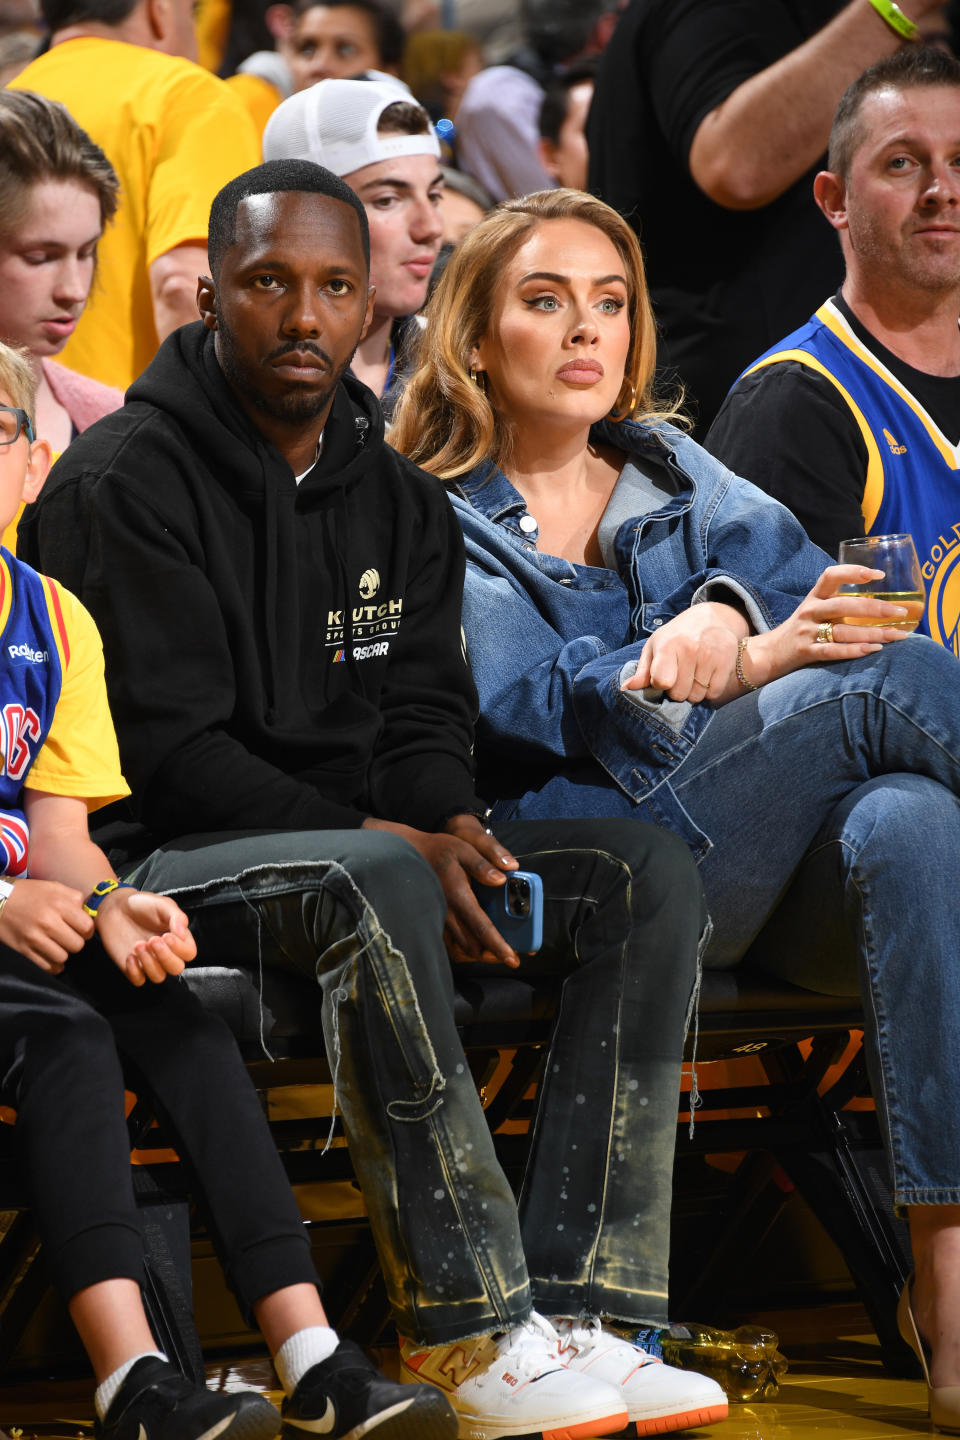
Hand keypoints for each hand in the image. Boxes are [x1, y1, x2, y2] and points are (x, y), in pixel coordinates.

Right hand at [0, 879, 92, 971]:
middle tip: (68, 937)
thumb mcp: (54, 887)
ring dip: (63, 954)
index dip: (87, 930)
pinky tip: (50, 955)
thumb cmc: (28, 893)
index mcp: (58, 904)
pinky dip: (52, 965)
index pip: (87, 927)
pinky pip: (47, 967)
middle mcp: (47, 921)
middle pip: (77, 945)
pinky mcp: (23, 950)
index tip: (81, 929)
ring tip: (58, 945)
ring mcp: (34, 937)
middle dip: (75, 942)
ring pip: (62, 958)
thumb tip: (89, 914)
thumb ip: (74, 898)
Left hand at [95, 889, 196, 986]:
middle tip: (153, 940)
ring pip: (159, 976)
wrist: (116, 908)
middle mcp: (166, 953)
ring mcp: (150, 962)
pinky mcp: (134, 967)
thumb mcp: (162, 904)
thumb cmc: (142, 905)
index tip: (167, 935)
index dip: (180, 948)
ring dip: (149, 963)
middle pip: (176, 968)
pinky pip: (139, 981)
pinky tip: (130, 955)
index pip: (189, 953)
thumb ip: (177, 916)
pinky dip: (135, 971)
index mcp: (178, 938)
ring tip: (138, 945)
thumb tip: (183, 933)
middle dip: (165, 956)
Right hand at [363, 814, 521, 966]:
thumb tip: (502, 878)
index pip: (482, 928)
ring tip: (496, 953)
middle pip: (472, 945)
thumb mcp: (463, 849)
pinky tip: (476, 944)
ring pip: (460, 948)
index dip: (499, 946)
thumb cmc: (438, 851)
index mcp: (458, 896)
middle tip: (512, 957)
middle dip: (493, 956)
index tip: (513, 958)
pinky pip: (449, 944)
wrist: (409, 855)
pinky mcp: (434, 921)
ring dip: (479, 954)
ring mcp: (438, 919)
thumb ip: (483, 864)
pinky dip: (464, 950)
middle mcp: (447, 913)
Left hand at [624, 602, 745, 701]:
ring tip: (693, 674)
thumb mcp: (655, 646)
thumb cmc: (677, 635)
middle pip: (680, 694)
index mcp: (668, 645)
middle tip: (680, 674)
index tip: (663, 676)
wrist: (711, 618)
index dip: (661, 684)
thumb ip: (642, 670)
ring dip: (693, 691)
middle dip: (677, 689)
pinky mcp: (727, 661)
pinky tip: (706, 676)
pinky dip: (709, 691)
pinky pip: (714, 693)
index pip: (662, 681)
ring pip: (697, 696)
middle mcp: (691, 649)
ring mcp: (711, 656)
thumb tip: (626, 688)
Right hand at [741, 565, 908, 687]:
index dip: (854, 572)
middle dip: (875, 608)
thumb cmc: (801, 631)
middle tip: (900, 612)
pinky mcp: (805, 652)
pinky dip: (854, 650)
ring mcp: (807, 632)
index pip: (832, 575)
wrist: (769, 653)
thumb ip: (839, 604)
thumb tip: (877, 604)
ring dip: (872, 633)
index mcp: (814, 596)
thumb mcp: (814, 610)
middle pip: (844, 605)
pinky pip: (833, 651)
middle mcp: (810, 610)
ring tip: (896, 636)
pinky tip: (874, 649)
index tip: (879, 574)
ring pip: (843, 631)